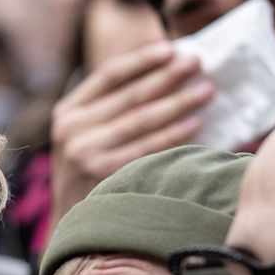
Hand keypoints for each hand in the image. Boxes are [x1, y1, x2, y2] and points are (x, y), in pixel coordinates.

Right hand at [50, 40, 213, 226]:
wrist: (74, 226)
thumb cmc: (88, 175)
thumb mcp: (83, 136)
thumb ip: (109, 108)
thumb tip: (162, 74)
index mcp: (67, 111)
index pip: (109, 75)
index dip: (142, 60)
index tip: (172, 48)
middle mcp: (72, 128)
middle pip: (130, 94)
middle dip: (168, 76)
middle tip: (197, 62)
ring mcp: (86, 152)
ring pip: (143, 119)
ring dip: (179, 102)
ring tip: (206, 91)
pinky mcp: (104, 174)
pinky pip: (148, 148)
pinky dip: (174, 135)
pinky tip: (196, 124)